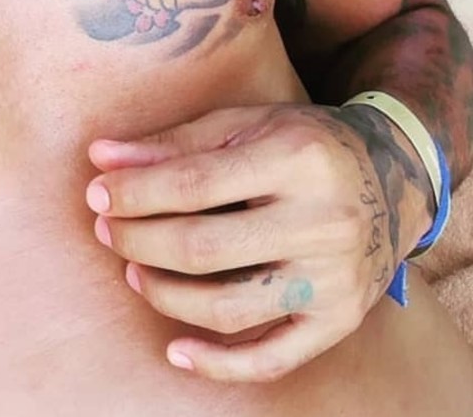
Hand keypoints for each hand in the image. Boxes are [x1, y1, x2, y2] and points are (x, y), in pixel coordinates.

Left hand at [85, 103, 421, 382]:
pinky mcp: (341, 320)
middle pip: (206, 248)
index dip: (136, 194)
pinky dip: (219, 364)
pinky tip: (175, 350)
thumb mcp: (245, 124)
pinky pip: (273, 358)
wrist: (392, 176)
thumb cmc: (302, 142)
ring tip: (133, 272)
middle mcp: (322, 222)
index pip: (194, 185)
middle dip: (140, 242)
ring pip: (230, 307)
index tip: (97, 194)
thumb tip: (101, 157)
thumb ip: (173, 143)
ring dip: (166, 296)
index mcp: (296, 158)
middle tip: (105, 232)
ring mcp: (334, 279)